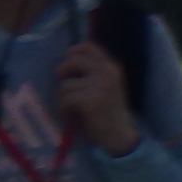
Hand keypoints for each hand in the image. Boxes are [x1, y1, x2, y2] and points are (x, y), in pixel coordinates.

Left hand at [56, 40, 139, 154]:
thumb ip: (94, 72)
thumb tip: (68, 60)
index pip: (89, 47)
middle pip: (73, 61)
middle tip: (61, 80)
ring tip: (71, 105)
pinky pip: (65, 99)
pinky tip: (70, 113)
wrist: (120, 134)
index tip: (66, 58)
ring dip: (63, 96)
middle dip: (62, 70)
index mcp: (112, 67)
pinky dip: (63, 107)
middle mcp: (108, 73)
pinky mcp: (90, 101)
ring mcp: (100, 86)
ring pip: (66, 84)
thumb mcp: (107, 85)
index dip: (73, 51)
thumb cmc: (109, 111)